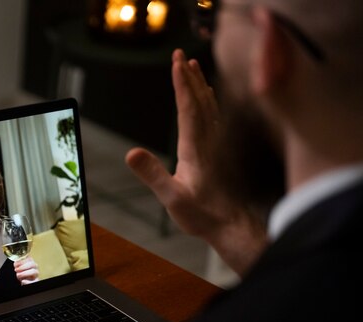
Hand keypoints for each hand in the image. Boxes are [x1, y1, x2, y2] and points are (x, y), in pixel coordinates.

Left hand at [14, 255, 38, 284]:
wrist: (23, 281)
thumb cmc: (22, 274)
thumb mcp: (19, 268)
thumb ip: (19, 264)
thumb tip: (16, 261)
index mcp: (31, 263)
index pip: (29, 259)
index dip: (21, 261)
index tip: (15, 264)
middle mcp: (35, 268)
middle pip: (32, 264)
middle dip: (23, 267)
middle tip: (16, 270)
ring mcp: (36, 275)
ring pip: (34, 272)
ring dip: (25, 273)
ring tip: (18, 275)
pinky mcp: (35, 281)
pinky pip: (34, 281)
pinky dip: (28, 281)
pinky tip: (23, 281)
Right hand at [125, 49, 266, 274]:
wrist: (231, 225)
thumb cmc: (202, 214)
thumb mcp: (171, 198)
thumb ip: (153, 174)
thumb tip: (131, 152)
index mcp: (195, 148)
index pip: (188, 107)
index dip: (181, 84)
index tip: (176, 62)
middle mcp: (208, 141)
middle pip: (200, 100)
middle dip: (189, 76)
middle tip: (181, 55)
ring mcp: (216, 145)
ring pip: (209, 107)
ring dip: (200, 85)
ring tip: (194, 68)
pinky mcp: (219, 151)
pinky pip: (214, 117)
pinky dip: (208, 101)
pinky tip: (208, 98)